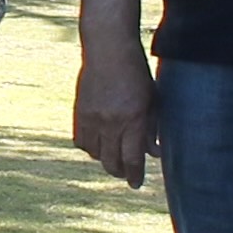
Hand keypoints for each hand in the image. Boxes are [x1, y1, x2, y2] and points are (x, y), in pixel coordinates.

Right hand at [74, 40, 155, 187]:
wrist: (108, 49)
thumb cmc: (136, 72)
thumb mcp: (152, 100)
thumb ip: (151, 128)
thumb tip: (154, 153)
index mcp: (133, 119)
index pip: (132, 159)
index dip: (135, 175)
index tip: (136, 184)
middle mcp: (111, 122)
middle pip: (111, 162)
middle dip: (120, 172)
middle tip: (126, 174)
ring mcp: (92, 117)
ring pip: (95, 154)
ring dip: (104, 159)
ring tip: (113, 156)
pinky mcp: (79, 112)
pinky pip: (81, 141)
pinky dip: (89, 147)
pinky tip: (98, 143)